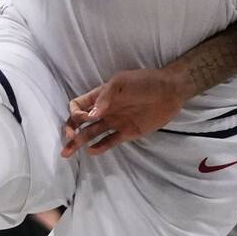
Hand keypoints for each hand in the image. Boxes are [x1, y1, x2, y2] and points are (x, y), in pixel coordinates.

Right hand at [61, 68, 189, 156]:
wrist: (169, 91)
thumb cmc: (144, 82)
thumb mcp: (122, 82)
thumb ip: (105, 97)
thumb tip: (90, 116)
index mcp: (101, 95)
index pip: (78, 105)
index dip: (75, 112)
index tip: (83, 117)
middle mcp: (105, 110)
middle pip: (80, 122)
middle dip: (70, 130)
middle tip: (68, 138)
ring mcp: (115, 122)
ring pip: (91, 134)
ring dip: (79, 142)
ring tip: (67, 153)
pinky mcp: (127, 132)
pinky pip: (109, 142)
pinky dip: (99, 147)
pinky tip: (91, 151)